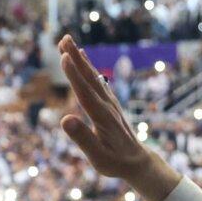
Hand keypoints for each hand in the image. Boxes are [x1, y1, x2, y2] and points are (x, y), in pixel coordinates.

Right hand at [58, 35, 180, 200]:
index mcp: (102, 117)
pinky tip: (83, 57)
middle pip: (88, 78)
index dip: (74, 76)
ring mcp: (109, 102)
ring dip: (79, 58)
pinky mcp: (108, 102)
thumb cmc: (115, 162)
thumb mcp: (98, 157)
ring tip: (66, 41)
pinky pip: (96, 80)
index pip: (85, 93)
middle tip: (63, 38)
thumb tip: (65, 120)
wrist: (138, 161)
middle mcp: (107, 105)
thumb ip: (82, 138)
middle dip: (75, 58)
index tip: (64, 58)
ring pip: (92, 76)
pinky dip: (88, 66)